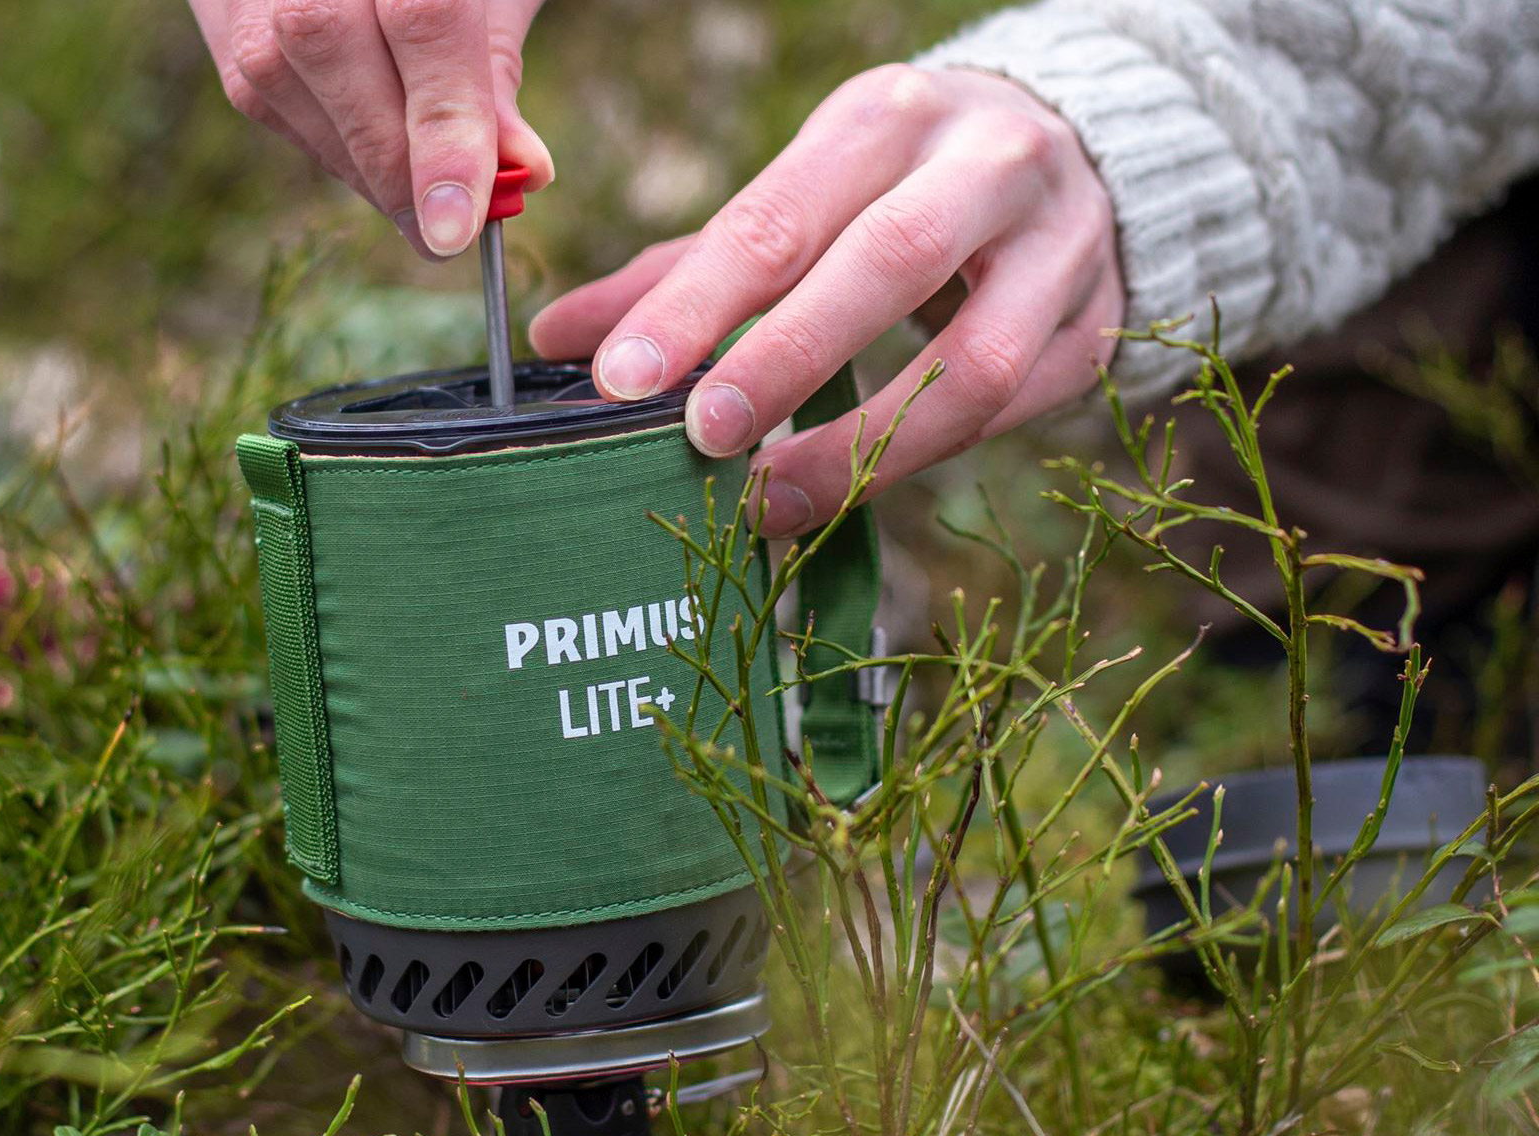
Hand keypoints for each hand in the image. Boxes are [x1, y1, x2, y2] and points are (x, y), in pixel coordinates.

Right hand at [191, 0, 552, 257]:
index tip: (460, 225)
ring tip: (417, 196)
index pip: (420, 18)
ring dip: (361, 165)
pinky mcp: (225, 23)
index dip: (443, 129)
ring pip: (286, 83)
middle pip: (333, 49)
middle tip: (448, 230)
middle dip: (396, 162)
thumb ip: (494, 69)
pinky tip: (373, 159)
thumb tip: (522, 173)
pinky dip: (332, 148)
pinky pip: (270, 103)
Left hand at [529, 66, 1121, 535]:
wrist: (1086, 155)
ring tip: (770, 502)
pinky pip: (1009, 411)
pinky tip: (847, 492)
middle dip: (785, 358)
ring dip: (864, 445)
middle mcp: (985, 163)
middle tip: (701, 437)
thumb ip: (685, 268)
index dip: (697, 301)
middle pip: (885, 263)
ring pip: (970, 361)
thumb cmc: (901, 184)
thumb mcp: (803, 194)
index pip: (778, 213)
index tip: (622, 377)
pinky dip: (923, 460)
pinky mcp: (1091, 330)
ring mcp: (1057, 247)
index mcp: (886, 118)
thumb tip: (560, 343)